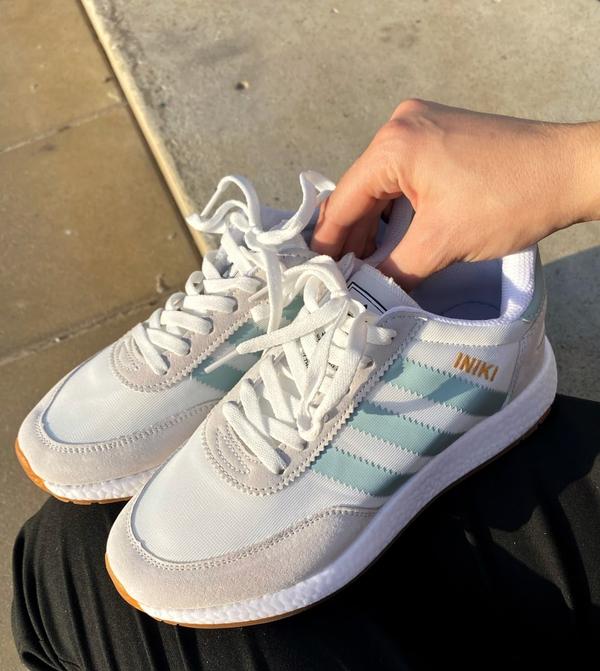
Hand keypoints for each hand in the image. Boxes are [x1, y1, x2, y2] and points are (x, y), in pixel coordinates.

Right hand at [312, 100, 599, 288]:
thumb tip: (360, 296)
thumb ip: (392, 270)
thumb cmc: (511, 198)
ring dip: (375, 229)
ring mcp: (423, 128)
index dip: (328, 243)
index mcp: (394, 143)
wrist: (571, 172)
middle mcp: (402, 126)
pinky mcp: (442, 138)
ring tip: (366, 270)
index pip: (344, 200)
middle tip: (341, 280)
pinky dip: (398, 213)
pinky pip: (405, 180)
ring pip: (383, 189)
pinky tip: (394, 243)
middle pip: (361, 193)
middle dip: (352, 239)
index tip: (314, 275)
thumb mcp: (441, 243)